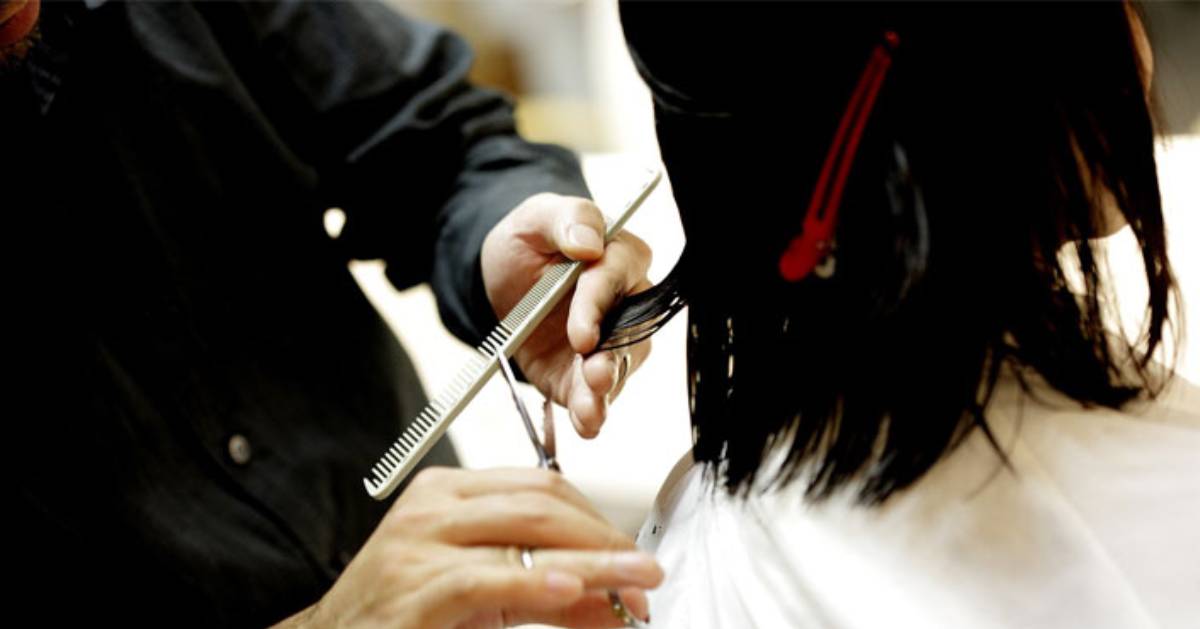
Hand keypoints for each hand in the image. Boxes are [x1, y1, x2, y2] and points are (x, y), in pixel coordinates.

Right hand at [276, 467, 661, 627]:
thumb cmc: (404, 612)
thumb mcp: (484, 591)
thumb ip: (547, 587)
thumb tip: (617, 592)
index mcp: (448, 491)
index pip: (541, 487)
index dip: (598, 521)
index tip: (634, 558)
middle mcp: (433, 507)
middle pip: (540, 504)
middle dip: (604, 541)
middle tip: (644, 576)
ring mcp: (417, 544)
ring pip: (523, 534)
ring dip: (591, 564)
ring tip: (632, 587)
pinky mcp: (412, 588)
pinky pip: (484, 578)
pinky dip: (534, 584)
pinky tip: (570, 590)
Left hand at [481, 193, 652, 437]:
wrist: (503, 280)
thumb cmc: (529, 241)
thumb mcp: (536, 218)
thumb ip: (567, 219)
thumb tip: (588, 243)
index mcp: (621, 257)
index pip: (616, 280)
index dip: (598, 308)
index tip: (581, 334)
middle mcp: (627, 304)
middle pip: (629, 332)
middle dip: (612, 358)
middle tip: (595, 376)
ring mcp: (609, 344)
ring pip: (620, 369)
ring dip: (605, 392)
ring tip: (590, 411)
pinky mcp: (586, 375)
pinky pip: (597, 396)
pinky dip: (592, 414)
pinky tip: (587, 426)